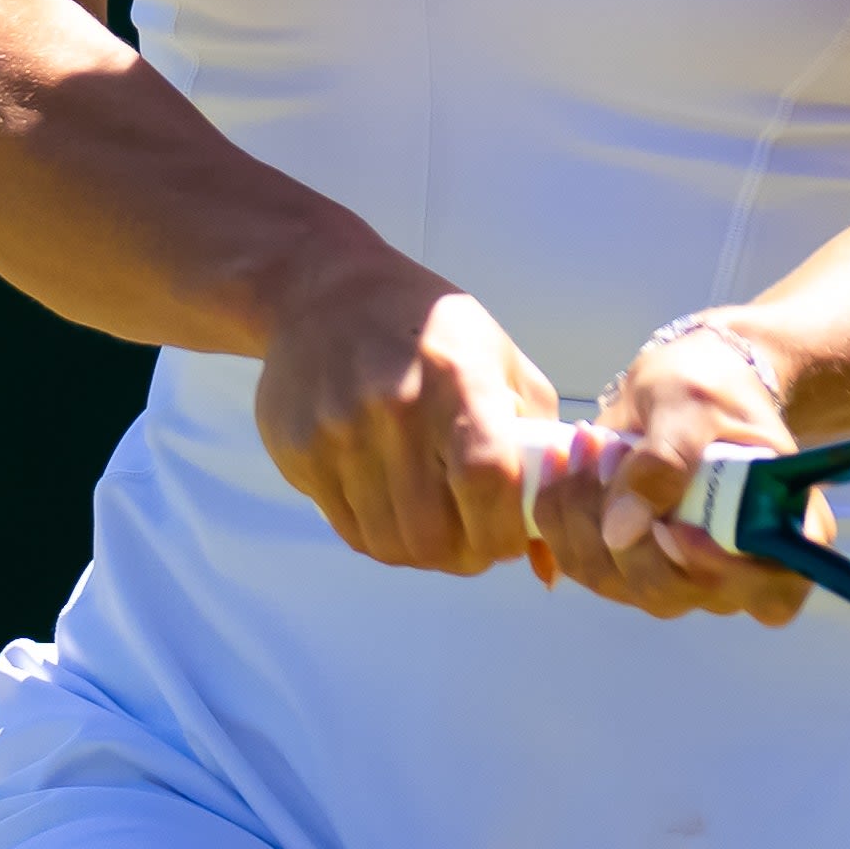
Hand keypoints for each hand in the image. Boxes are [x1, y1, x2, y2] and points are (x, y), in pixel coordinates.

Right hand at [252, 253, 556, 576]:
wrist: (326, 291)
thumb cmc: (431, 331)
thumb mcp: (501, 361)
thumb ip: (539, 446)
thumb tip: (551, 555)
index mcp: (457, 380)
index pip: (487, 482)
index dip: (503, 532)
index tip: (510, 539)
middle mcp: (394, 406)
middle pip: (434, 532)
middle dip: (466, 556)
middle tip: (474, 544)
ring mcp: (338, 430)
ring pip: (389, 543)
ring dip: (422, 553)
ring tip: (436, 529)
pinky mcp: (298, 450)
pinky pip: (348, 529)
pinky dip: (379, 537)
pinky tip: (394, 511)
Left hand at [532, 319, 816, 625]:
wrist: (688, 386)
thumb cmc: (710, 389)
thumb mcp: (692, 405)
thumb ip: (666, 461)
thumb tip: (622, 530)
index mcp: (782, 531)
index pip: (770, 594)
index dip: (721, 574)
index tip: (678, 529)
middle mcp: (733, 569)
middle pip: (672, 591)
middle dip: (625, 527)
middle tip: (611, 451)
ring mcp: (678, 574)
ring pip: (617, 582)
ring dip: (584, 515)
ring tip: (587, 444)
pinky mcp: (627, 564)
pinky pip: (584, 564)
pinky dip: (562, 515)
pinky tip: (570, 463)